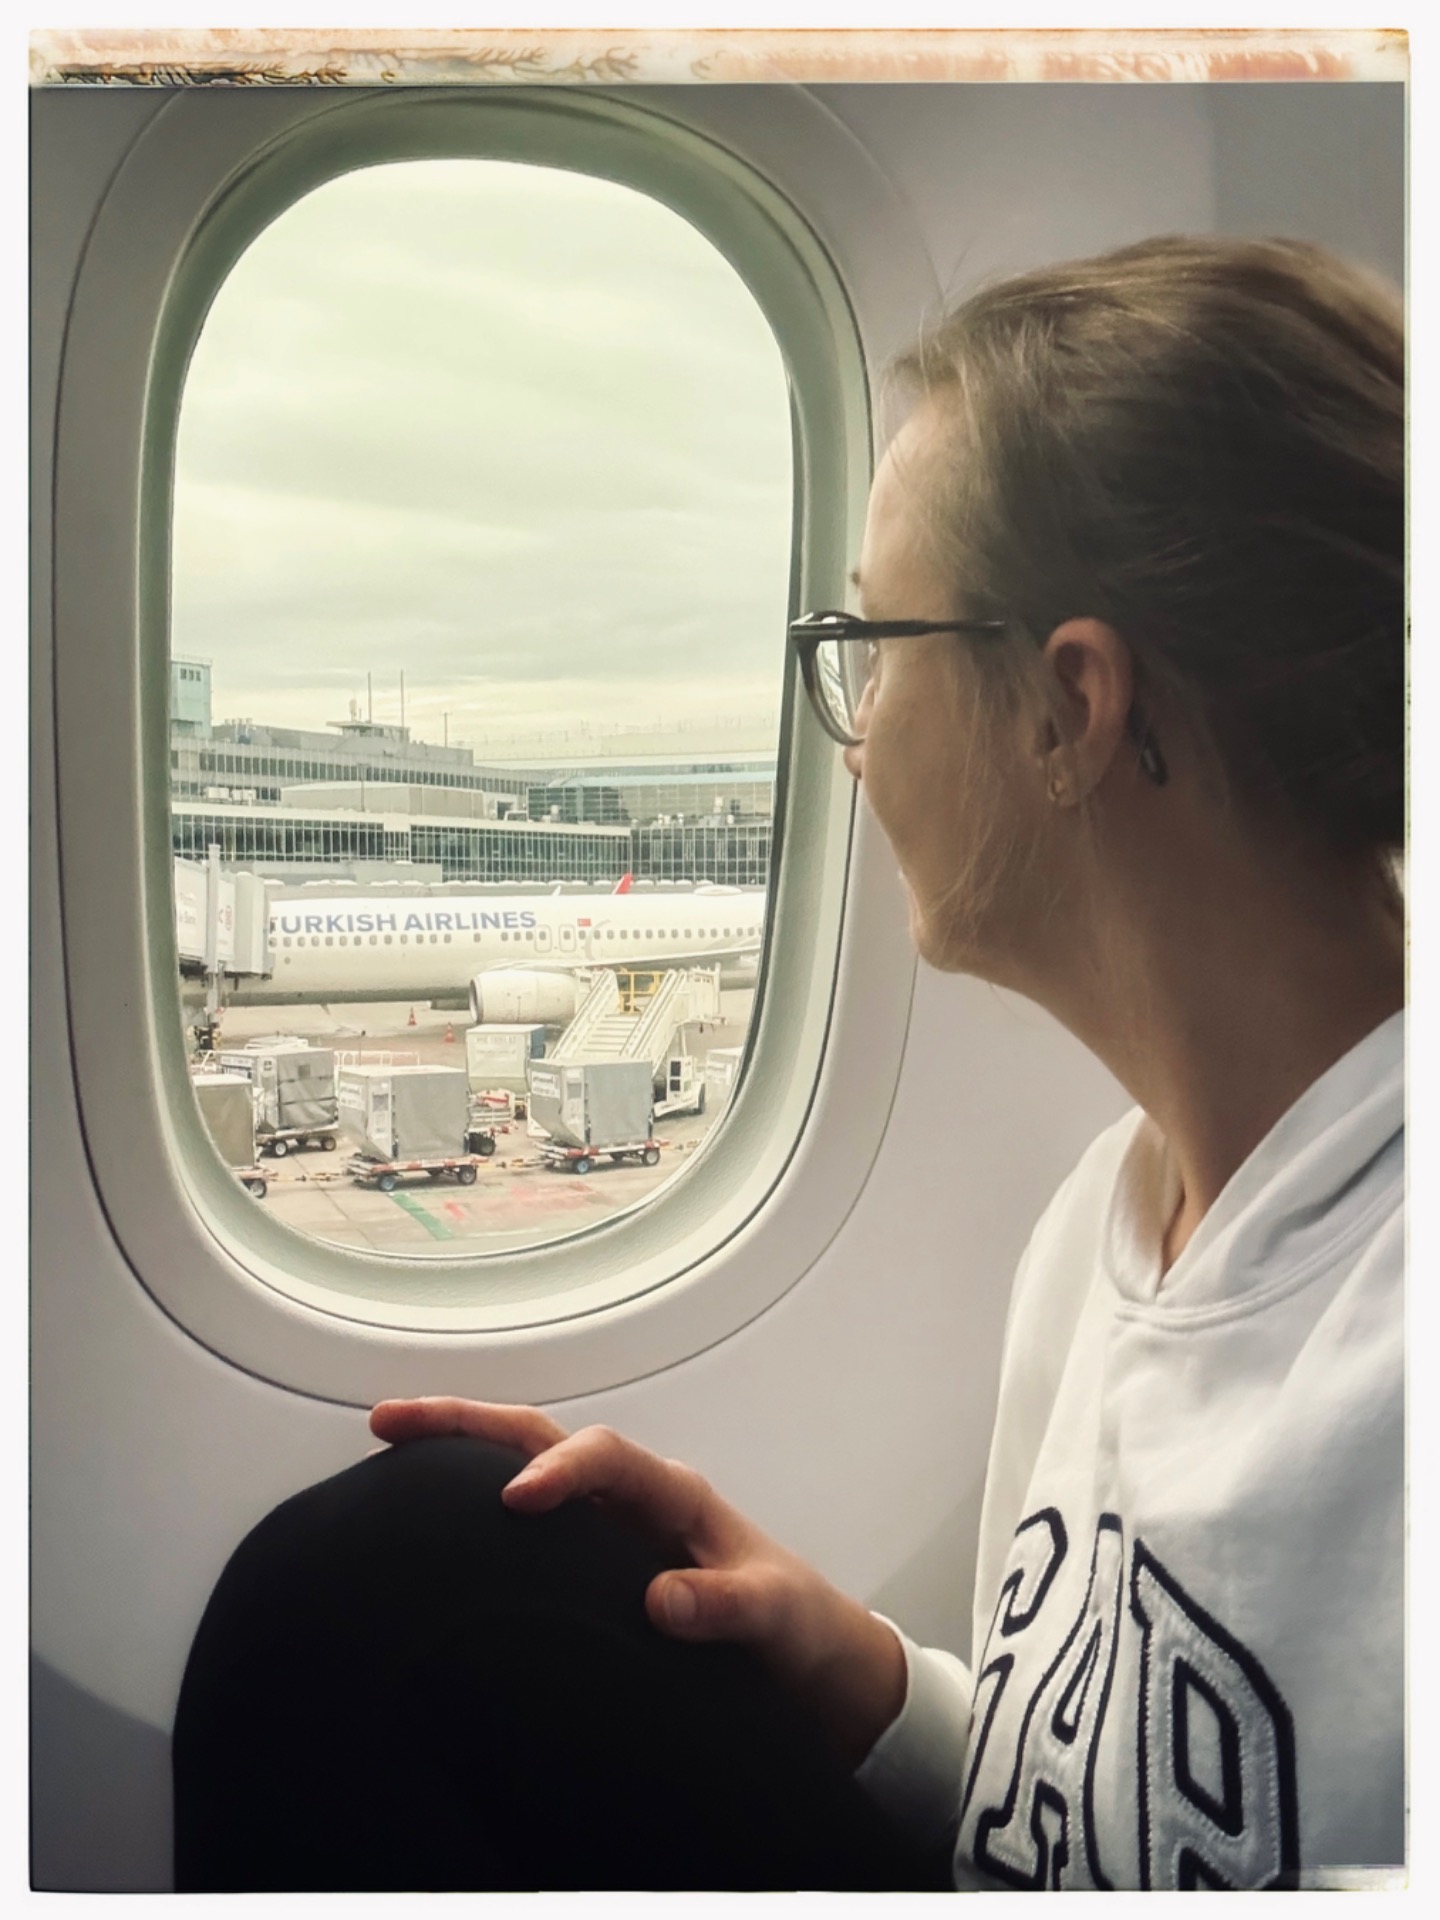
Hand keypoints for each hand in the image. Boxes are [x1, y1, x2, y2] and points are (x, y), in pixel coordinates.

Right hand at [369, 1397, 906, 1768]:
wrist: (805, 1654)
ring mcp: (606, 1522)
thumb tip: (662, 1600)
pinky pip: (522, 1517)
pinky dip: (469, 1495)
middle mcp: (633, 1494)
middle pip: (542, 1434)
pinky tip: (419, 1512)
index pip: (609, 1457)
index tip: (517, 1500)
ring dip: (457, 1446)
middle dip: (469, 1421)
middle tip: (391, 1420)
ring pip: (521, 1460)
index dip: (563, 1469)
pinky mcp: (588, 1556)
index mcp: (676, 1496)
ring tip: (384, 1438)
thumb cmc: (791, 1626)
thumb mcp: (773, 1619)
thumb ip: (726, 1608)